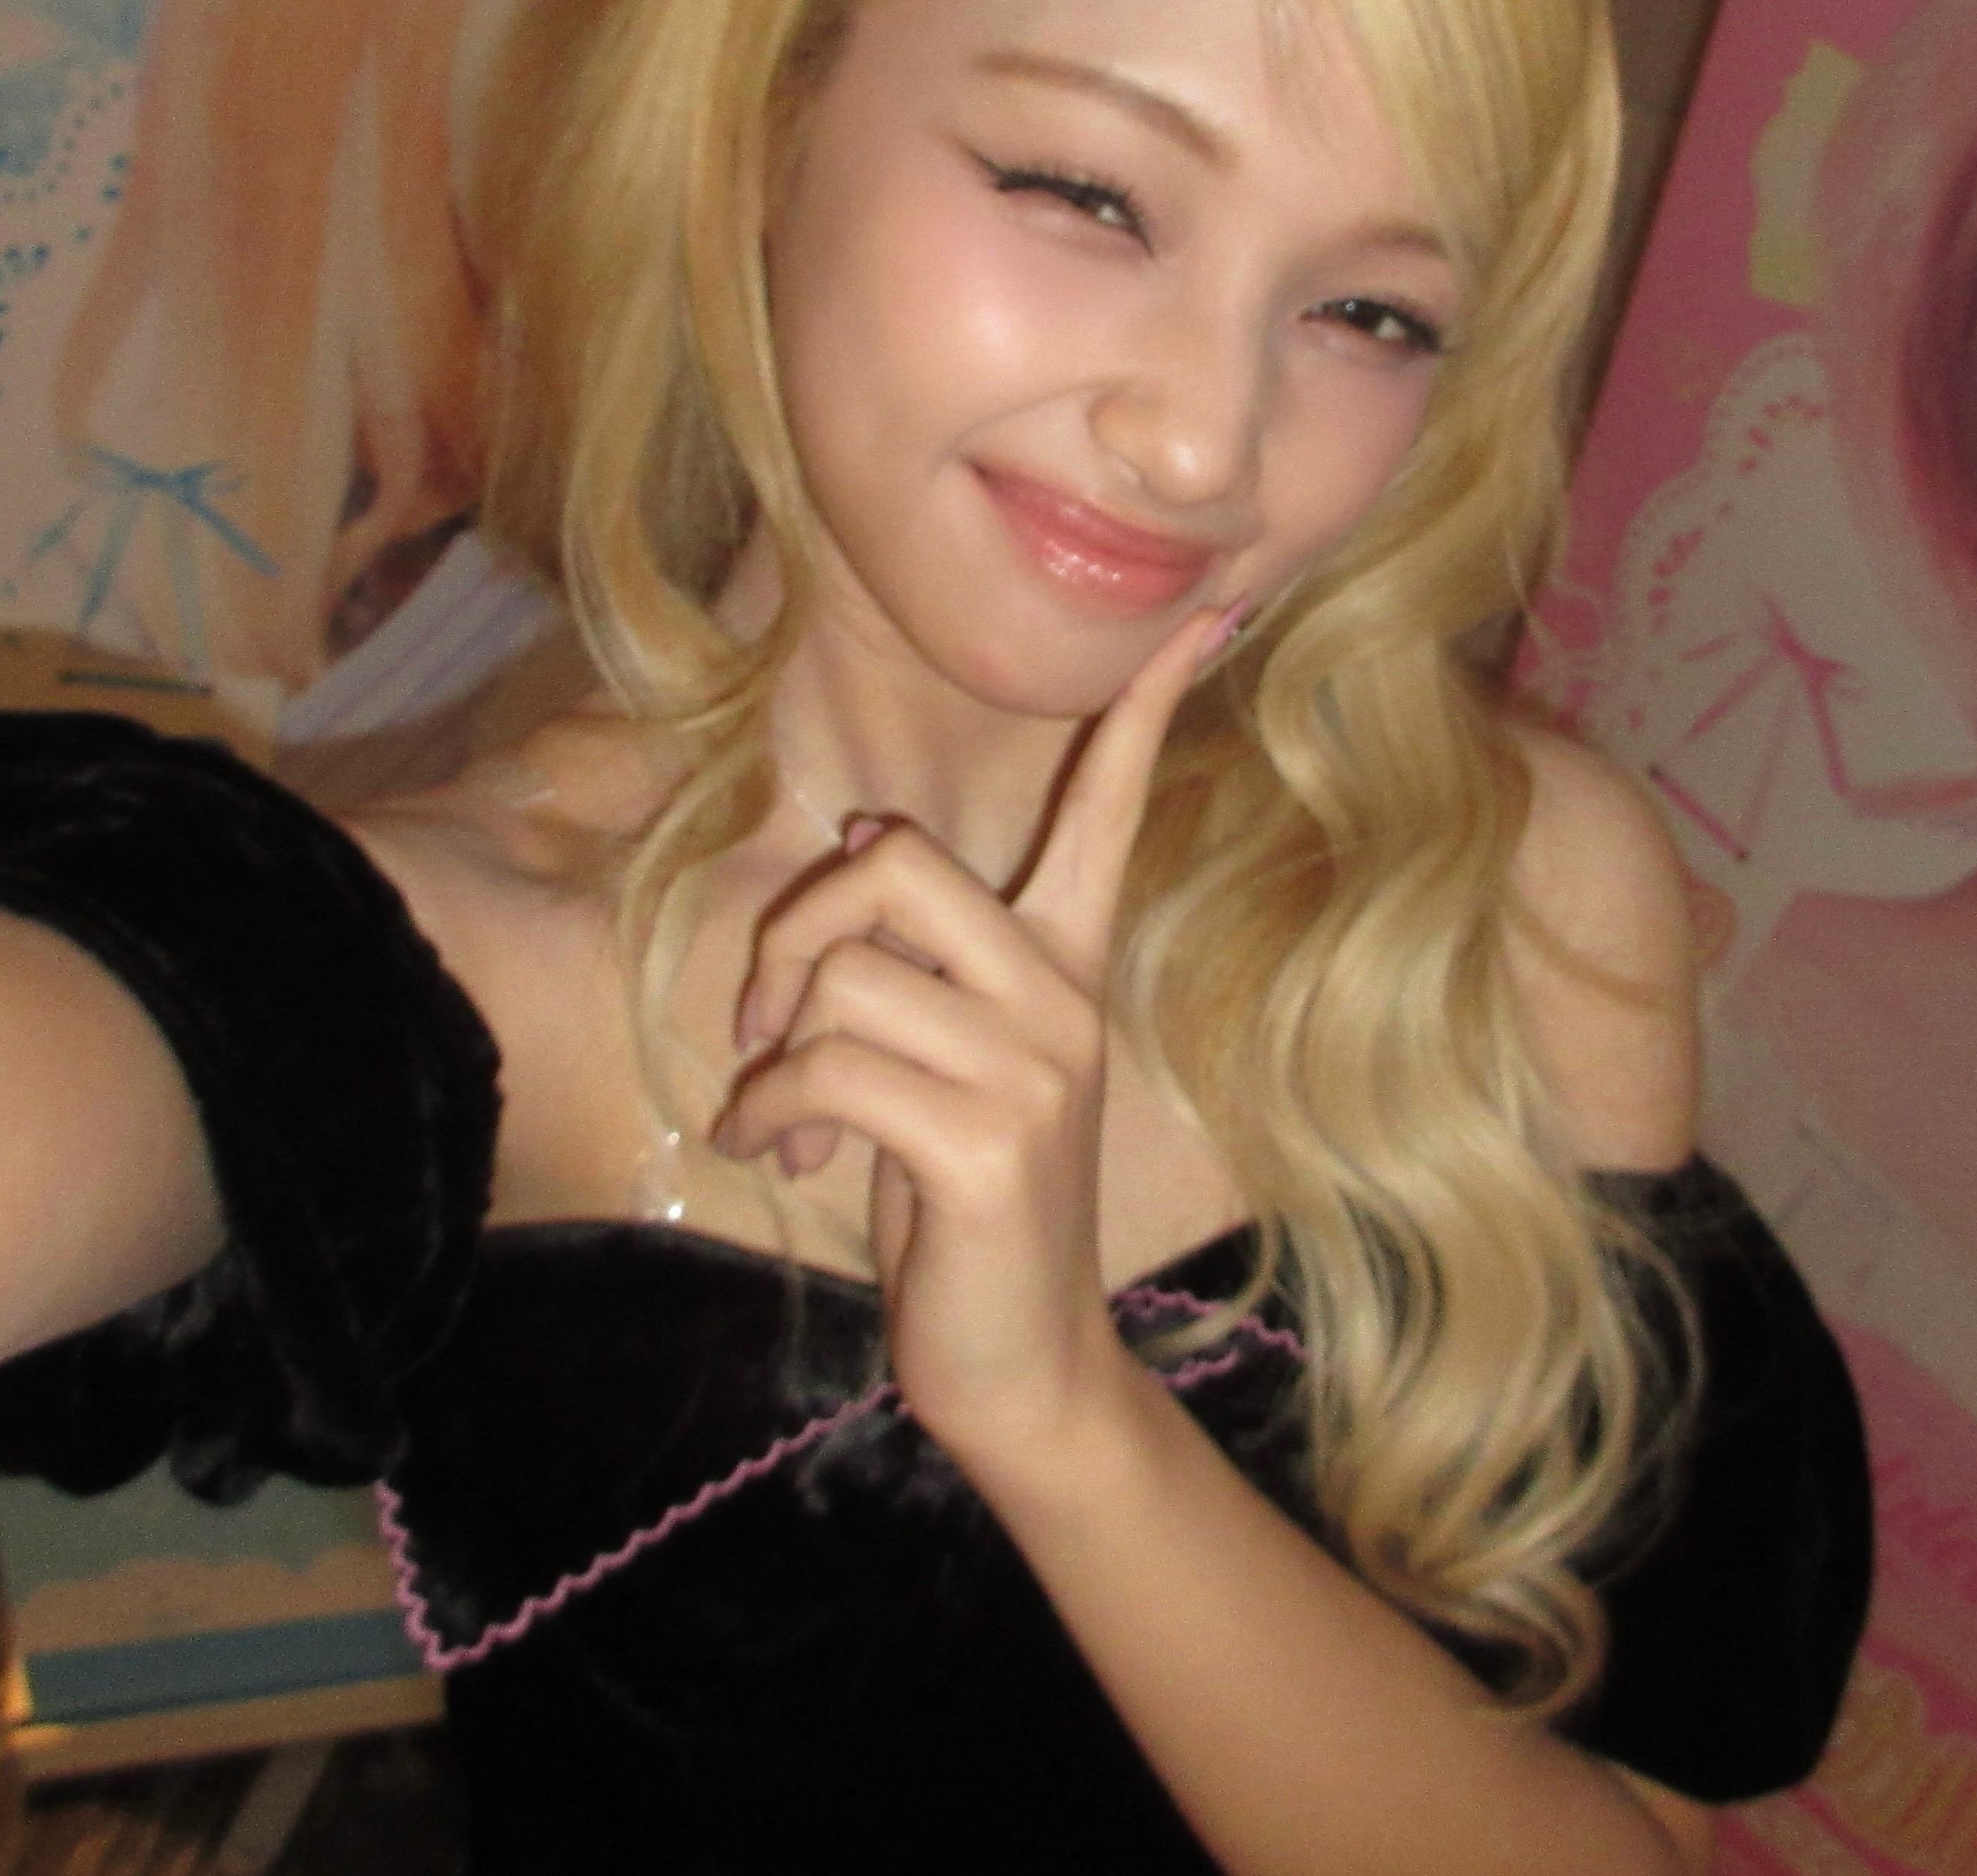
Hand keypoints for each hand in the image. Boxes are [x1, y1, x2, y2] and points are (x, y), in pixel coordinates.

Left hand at [710, 605, 1227, 1460]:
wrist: (1022, 1367)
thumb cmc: (963, 1207)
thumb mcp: (942, 1066)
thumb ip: (915, 968)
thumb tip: (854, 852)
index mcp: (1067, 965)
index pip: (1113, 805)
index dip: (1146, 706)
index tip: (1208, 609)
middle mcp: (1063, 998)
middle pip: (891, 859)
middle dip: (791, 927)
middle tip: (768, 1018)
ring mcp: (1033, 1070)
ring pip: (842, 976)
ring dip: (772, 1054)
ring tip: (786, 1117)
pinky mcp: (983, 1143)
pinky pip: (826, 1070)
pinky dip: (769, 1113)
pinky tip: (783, 1156)